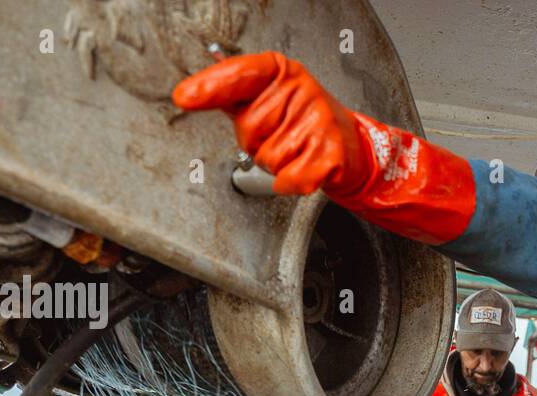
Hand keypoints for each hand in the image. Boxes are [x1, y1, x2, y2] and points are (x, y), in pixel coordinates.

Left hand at [172, 52, 368, 195]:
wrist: (351, 148)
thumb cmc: (304, 122)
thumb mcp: (270, 97)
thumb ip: (234, 95)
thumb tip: (192, 93)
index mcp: (281, 72)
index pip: (241, 74)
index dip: (211, 86)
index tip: (184, 96)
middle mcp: (300, 91)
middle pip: (248, 128)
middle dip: (256, 141)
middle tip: (279, 136)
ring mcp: (317, 122)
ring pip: (266, 158)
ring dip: (274, 163)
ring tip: (295, 151)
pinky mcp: (328, 155)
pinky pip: (286, 179)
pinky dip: (289, 181)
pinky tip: (303, 167)